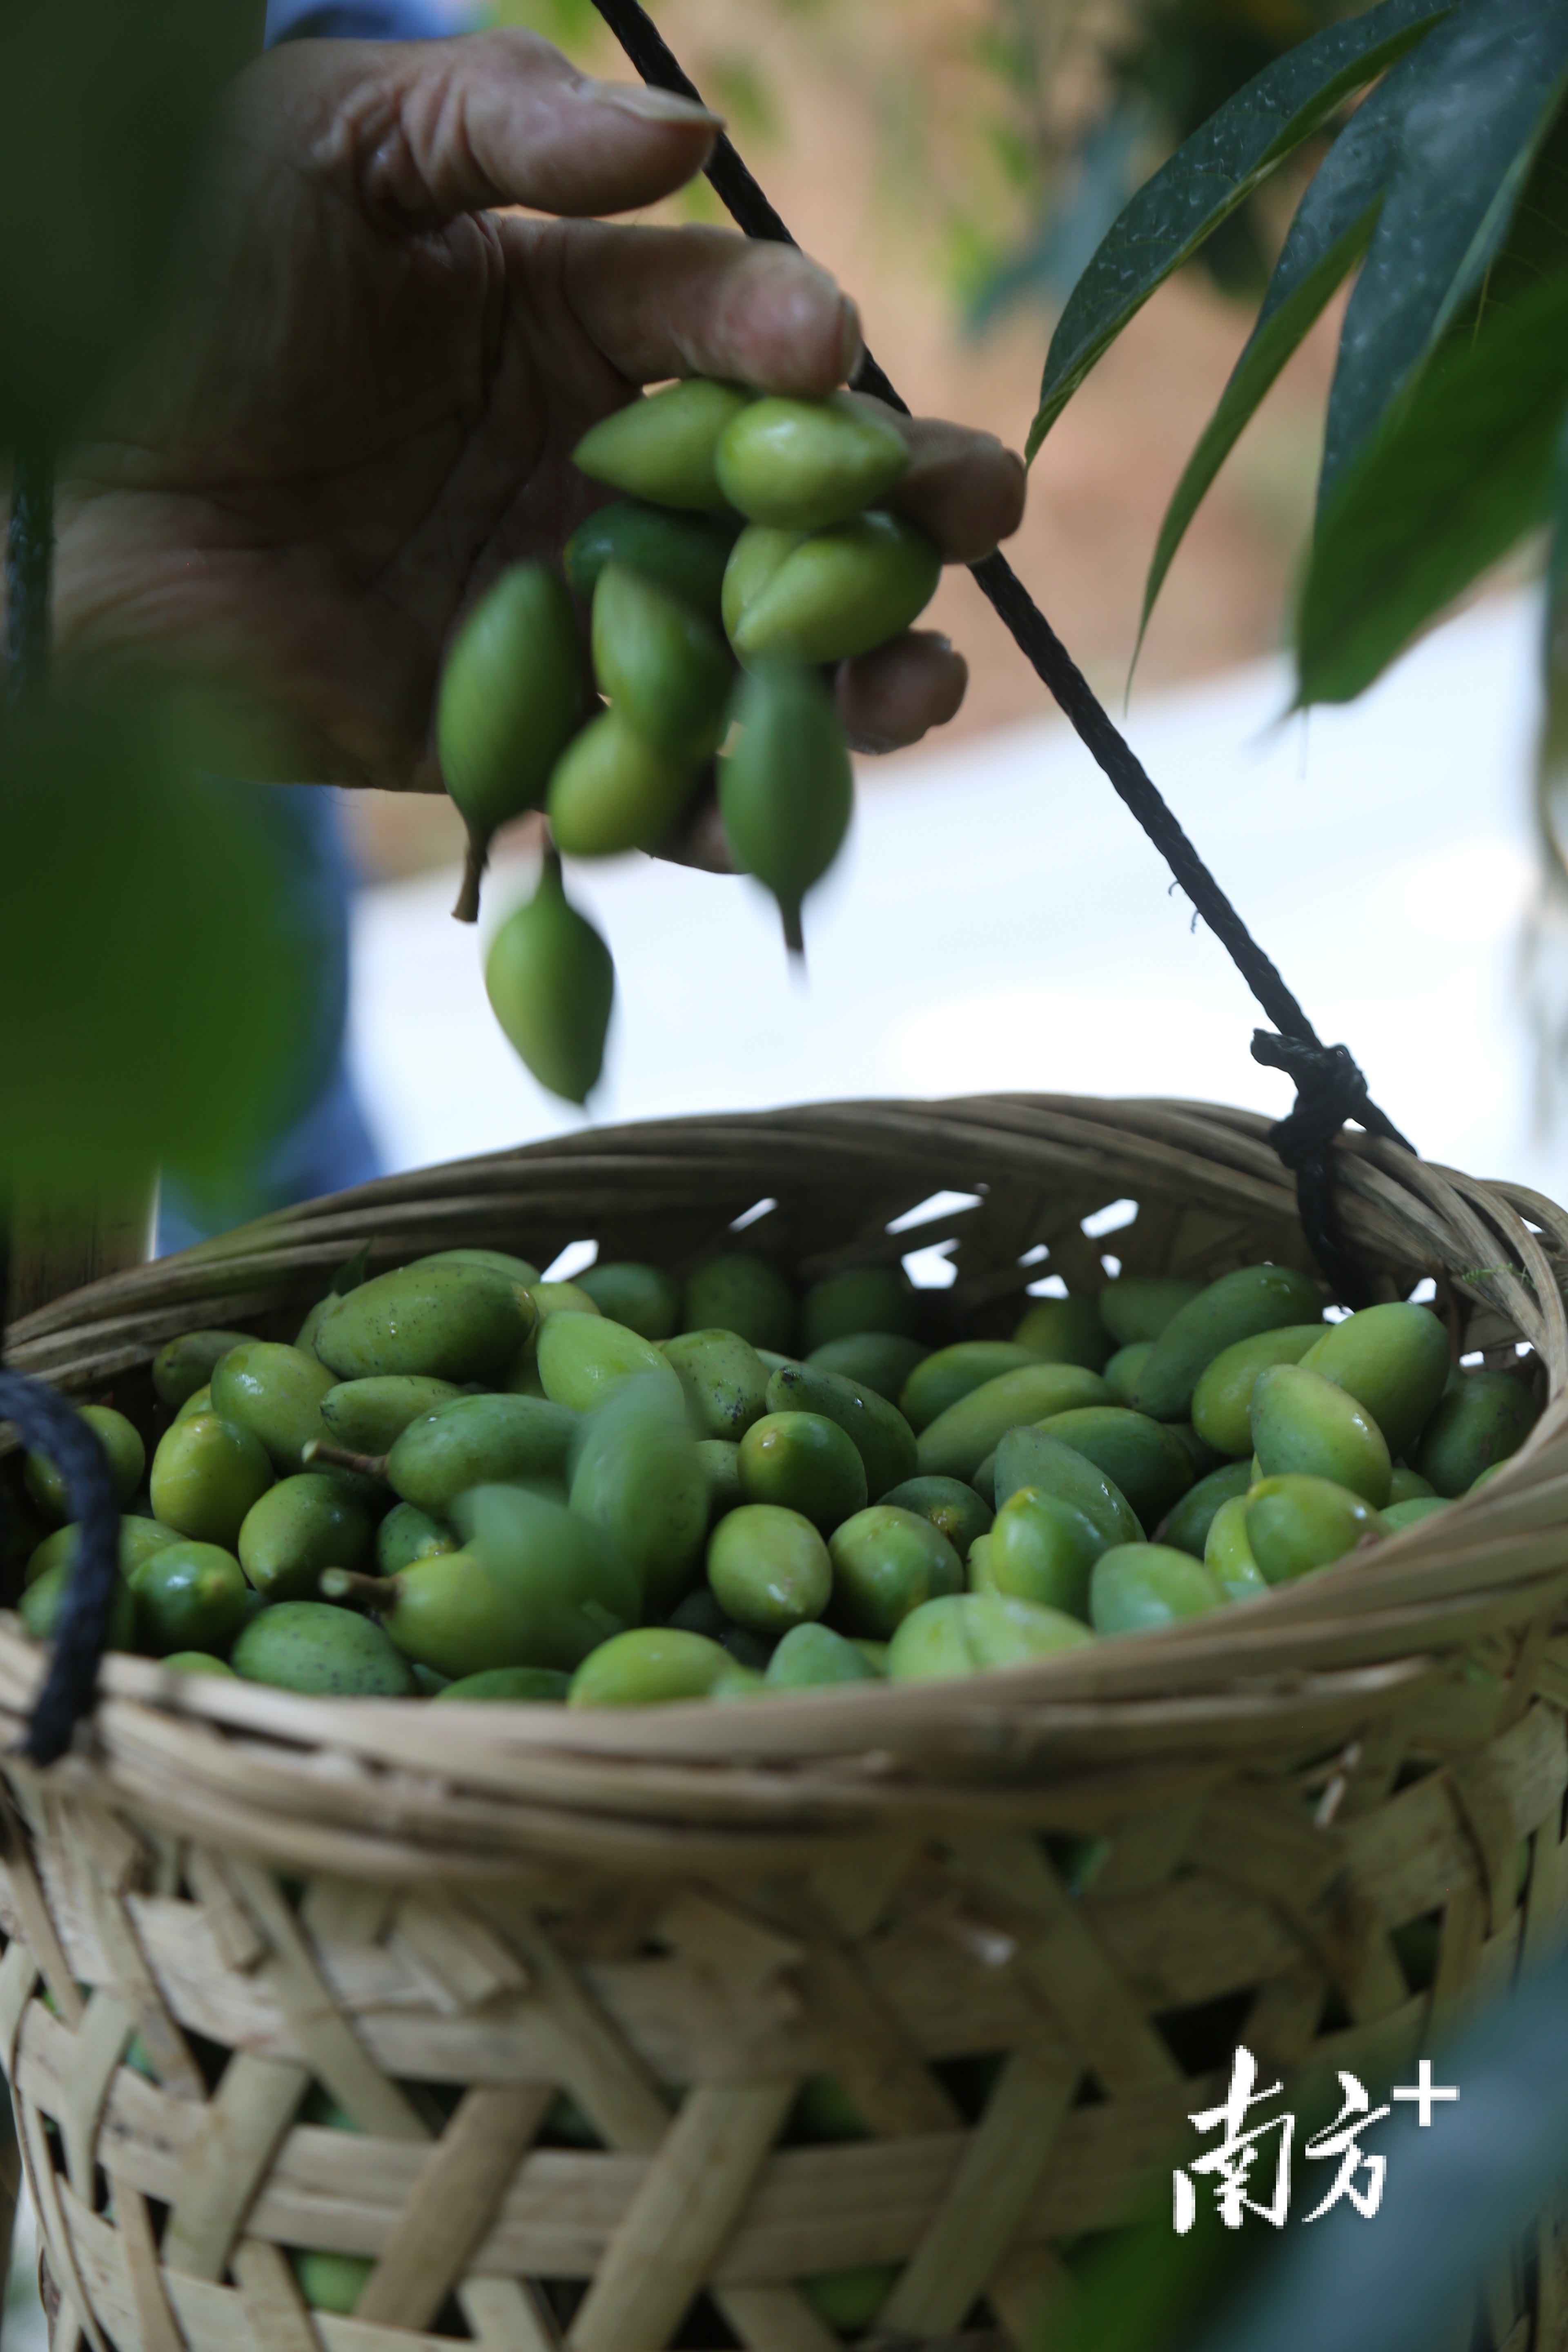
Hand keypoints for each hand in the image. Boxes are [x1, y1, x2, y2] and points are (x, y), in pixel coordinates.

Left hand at [51, 28, 1024, 791]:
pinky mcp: (487, 746)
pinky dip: (702, 816)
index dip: (791, 349)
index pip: (717, 340)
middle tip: (978, 510)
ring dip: (838, 681)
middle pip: (767, 510)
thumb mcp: (335, 143)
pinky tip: (789, 812)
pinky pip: (616, 791)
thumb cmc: (170, 276)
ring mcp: (548, 623)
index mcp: (565, 329)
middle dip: (882, 515)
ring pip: (726, 663)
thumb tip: (692, 137)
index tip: (836, 360)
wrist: (40, 481)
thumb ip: (509, 123)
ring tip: (924, 682)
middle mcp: (579, 480)